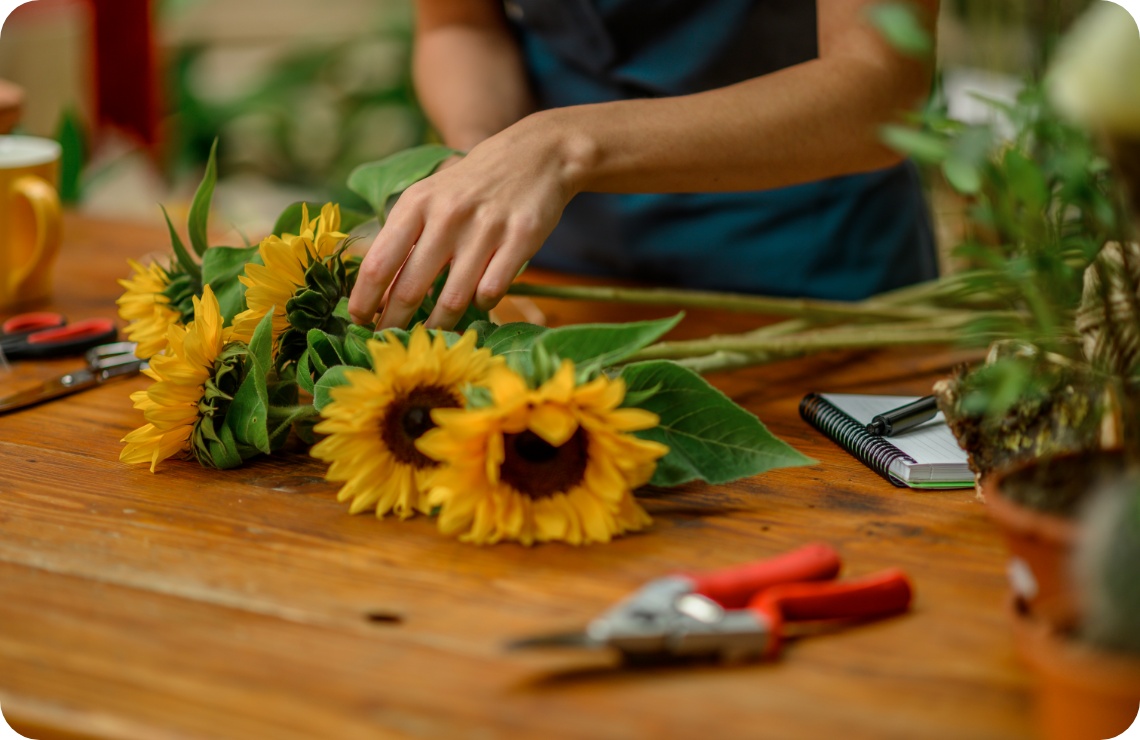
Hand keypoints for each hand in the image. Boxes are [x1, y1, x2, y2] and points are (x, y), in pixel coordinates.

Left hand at [348, 115, 582, 329]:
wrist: (536, 155)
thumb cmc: (472, 184)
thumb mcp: (430, 196)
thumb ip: (405, 236)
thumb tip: (377, 291)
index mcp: (417, 203)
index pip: (379, 263)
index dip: (364, 300)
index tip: (357, 321)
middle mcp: (447, 216)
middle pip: (410, 288)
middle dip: (395, 323)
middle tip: (390, 341)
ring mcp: (485, 229)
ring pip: (453, 298)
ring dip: (440, 323)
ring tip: (433, 333)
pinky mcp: (520, 240)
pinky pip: (491, 291)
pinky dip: (482, 305)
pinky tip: (479, 301)